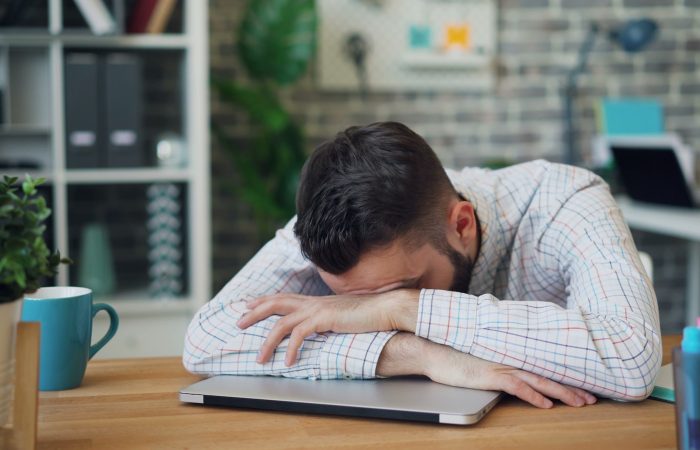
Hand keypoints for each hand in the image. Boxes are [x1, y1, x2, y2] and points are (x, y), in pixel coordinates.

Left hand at [236, 290, 418, 365]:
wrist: (385, 309)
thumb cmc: (368, 314)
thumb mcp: (342, 315)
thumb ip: (328, 319)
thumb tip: (321, 327)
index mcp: (316, 301)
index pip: (284, 297)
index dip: (264, 300)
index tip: (248, 305)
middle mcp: (313, 302)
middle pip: (275, 303)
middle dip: (254, 312)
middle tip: (238, 322)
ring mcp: (317, 309)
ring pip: (282, 322)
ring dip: (268, 342)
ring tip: (260, 358)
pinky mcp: (324, 319)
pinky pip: (299, 335)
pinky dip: (291, 349)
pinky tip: (288, 362)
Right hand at [422, 339, 596, 407]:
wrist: (434, 349)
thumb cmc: (455, 353)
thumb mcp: (481, 355)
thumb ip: (498, 358)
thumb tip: (510, 365)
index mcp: (510, 354)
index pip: (543, 366)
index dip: (564, 377)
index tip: (582, 386)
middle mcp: (510, 358)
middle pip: (547, 374)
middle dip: (572, 387)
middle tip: (592, 398)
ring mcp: (501, 366)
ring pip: (539, 380)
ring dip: (561, 392)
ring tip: (580, 402)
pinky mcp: (490, 375)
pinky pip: (517, 387)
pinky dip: (533, 396)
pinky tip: (546, 404)